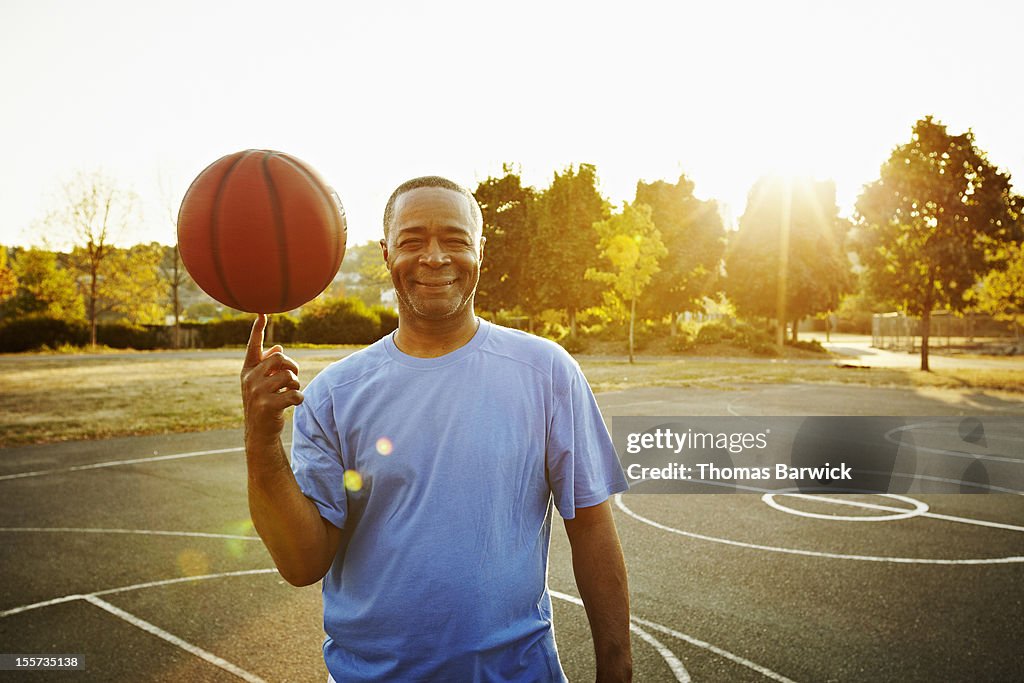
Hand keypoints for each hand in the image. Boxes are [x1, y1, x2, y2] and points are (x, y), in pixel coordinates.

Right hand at [241, 314, 302, 446]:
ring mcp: (257, 392)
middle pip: (280, 359)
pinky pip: (295, 394)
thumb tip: (278, 347)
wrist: (259, 432)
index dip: (257, 330)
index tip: (262, 313)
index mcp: (248, 371)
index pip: (253, 347)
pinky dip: (299, 399)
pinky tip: (293, 404)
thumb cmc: (264, 403)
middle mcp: (250, 379)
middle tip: (293, 377)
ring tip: (290, 393)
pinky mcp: (268, 405)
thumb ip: (268, 366)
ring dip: (296, 385)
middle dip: (292, 366)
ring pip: (289, 376)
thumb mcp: (263, 384)